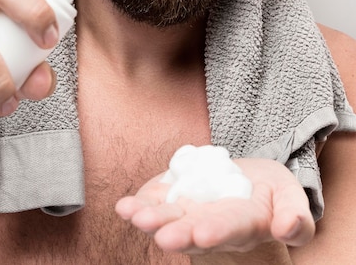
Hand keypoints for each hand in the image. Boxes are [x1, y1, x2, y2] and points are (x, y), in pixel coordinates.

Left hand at [115, 158, 314, 254]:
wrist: (246, 183)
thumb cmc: (271, 192)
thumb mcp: (291, 196)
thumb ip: (295, 216)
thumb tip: (288, 228)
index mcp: (244, 224)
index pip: (231, 229)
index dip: (218, 231)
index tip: (204, 234)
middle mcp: (211, 225)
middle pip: (193, 231)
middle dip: (178, 233)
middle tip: (164, 237)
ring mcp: (188, 213)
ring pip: (169, 220)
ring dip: (151, 220)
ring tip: (135, 217)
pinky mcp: (172, 198)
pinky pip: (154, 203)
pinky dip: (138, 205)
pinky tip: (123, 207)